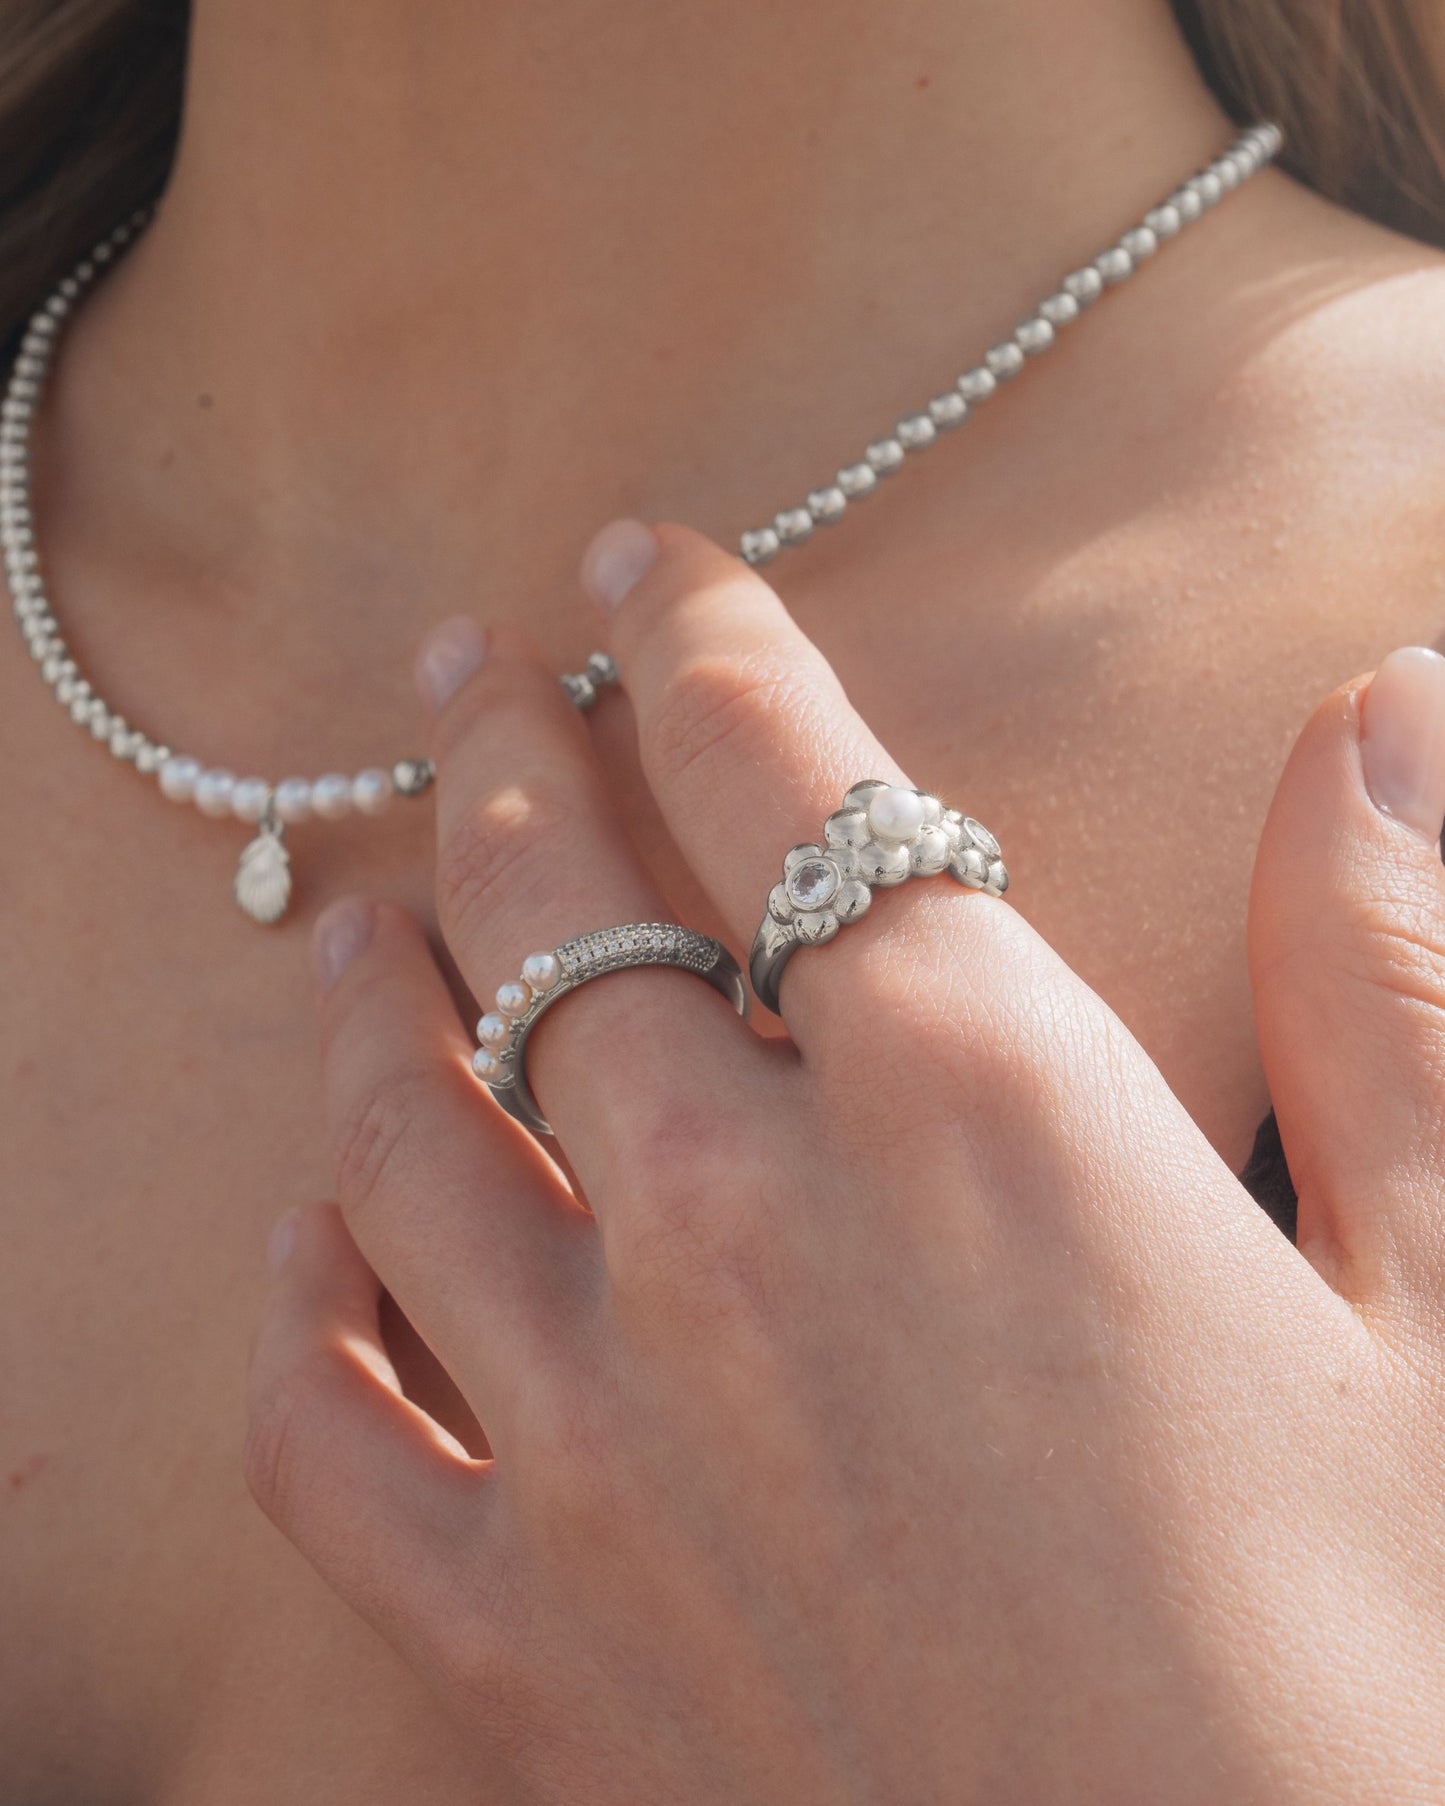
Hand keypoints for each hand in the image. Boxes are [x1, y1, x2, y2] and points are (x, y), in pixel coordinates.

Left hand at [246, 523, 1444, 1803]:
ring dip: (373, 991)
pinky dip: (301, 1310)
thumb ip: (1390, 983)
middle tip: (460, 673)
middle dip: (508, 764)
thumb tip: (1391, 709)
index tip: (635, 562)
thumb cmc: (1386, 1669)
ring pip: (403, 1135)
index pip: (788, 778)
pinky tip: (311, 1239)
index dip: (699, 638)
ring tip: (355, 916)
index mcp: (972, 1111)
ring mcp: (603, 1447)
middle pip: (561, 912)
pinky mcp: (528, 1653)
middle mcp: (744, 1236)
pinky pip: (330, 1432)